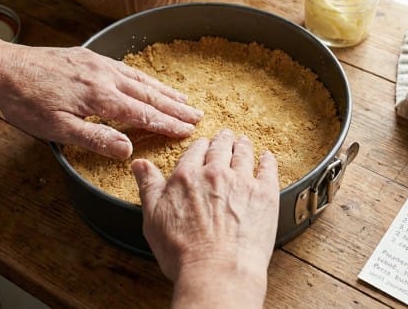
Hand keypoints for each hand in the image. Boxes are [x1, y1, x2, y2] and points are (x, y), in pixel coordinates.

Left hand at [0, 45, 202, 158]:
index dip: (167, 124)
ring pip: (139, 79)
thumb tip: (128, 150)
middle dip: (175, 107)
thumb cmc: (26, 102)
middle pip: (148, 94)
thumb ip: (95, 138)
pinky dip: (144, 77)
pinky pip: (126, 68)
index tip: (187, 131)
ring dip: (164, 91)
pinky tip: (149, 82)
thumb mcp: (57, 129)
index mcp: (99, 97)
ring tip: (184, 99)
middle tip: (198, 116)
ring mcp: (98, 63)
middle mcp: (104, 76)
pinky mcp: (89, 56)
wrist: (2, 68)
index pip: (142, 114)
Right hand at [132, 129, 278, 307]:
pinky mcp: (265, 194)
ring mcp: (242, 182)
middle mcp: (215, 173)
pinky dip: (267, 160)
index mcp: (187, 176)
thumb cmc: (183, 252)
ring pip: (244, 154)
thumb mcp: (153, 217)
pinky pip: (268, 169)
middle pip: (220, 148)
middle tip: (225, 136)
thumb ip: (149, 186)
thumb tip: (139, 164)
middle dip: (222, 140)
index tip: (203, 145)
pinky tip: (267, 158)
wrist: (216, 270)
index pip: (195, 151)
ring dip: (243, 145)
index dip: (200, 146)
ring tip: (244, 142)